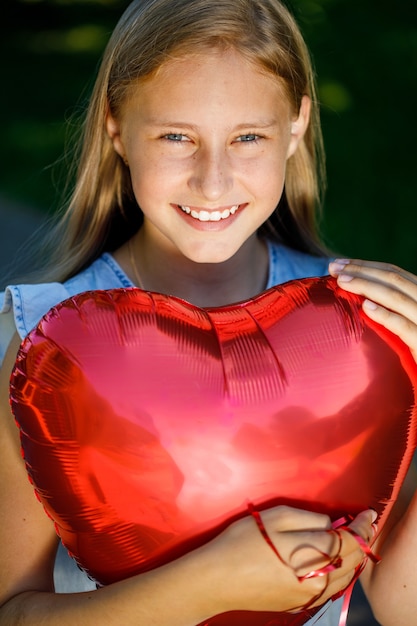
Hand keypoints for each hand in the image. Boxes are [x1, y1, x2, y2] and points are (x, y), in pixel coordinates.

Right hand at [203, 505, 374, 613]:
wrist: (217, 579)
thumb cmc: (243, 541)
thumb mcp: (277, 517)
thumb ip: (310, 518)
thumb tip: (330, 524)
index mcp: (315, 554)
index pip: (352, 539)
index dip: (363, 524)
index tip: (368, 513)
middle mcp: (319, 580)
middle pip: (353, 560)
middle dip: (361, 540)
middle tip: (363, 524)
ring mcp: (310, 596)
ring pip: (345, 578)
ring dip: (352, 558)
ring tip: (349, 540)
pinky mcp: (299, 604)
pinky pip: (330, 589)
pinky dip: (339, 574)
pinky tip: (331, 561)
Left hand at [329, 259, 416, 362]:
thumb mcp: (408, 323)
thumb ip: (392, 309)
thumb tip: (359, 298)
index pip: (394, 274)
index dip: (366, 266)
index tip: (339, 264)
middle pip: (394, 280)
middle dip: (361, 271)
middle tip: (333, 268)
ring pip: (397, 298)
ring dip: (367, 287)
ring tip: (342, 282)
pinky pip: (404, 326)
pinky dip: (385, 314)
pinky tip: (365, 307)